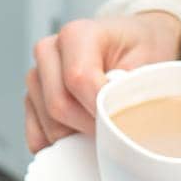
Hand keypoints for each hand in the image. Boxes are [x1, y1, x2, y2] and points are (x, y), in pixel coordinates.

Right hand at [24, 11, 180, 152]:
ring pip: (48, 124)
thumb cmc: (139, 50)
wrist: (132, 46)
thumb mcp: (148, 61)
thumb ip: (131, 89)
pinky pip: (36, 135)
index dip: (100, 108)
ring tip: (104, 127)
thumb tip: (120, 122)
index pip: (78, 79)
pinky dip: (60, 146)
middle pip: (59, 105)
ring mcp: (37, 76)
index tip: (121, 123)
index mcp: (77, 34)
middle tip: (117, 131)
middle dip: (90, 126)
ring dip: (77, 136)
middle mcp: (49, 52)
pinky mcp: (32, 100)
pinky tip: (81, 139)